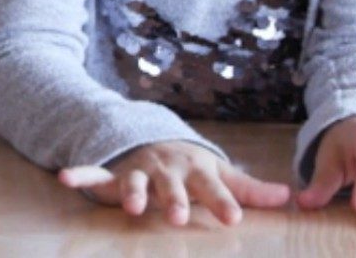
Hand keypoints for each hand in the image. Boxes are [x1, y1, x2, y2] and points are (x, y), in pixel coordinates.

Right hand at [60, 140, 290, 225]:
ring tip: (132, 207)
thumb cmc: (191, 166)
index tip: (233, 219)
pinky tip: (66, 177)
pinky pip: (94, 173)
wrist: (152, 137)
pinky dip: (80, 174)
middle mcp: (167, 170)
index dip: (222, 203)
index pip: (213, 189)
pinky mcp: (113, 173)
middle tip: (179, 217)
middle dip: (174, 201)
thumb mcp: (219, 173)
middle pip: (172, 186)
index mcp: (196, 171)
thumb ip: (248, 189)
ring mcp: (138, 170)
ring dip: (133, 192)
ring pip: (135, 181)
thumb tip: (289, 197)